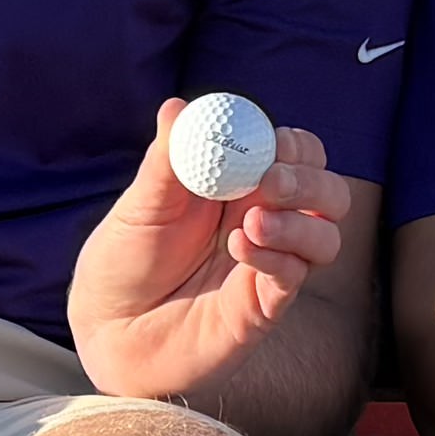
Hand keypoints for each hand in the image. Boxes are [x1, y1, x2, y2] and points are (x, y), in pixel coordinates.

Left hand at [69, 98, 346, 404]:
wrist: (106, 328)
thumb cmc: (123, 260)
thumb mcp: (140, 205)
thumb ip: (165, 159)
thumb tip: (177, 106)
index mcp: (240, 187)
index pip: (296, 155)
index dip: (295, 146)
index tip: (272, 144)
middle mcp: (264, 222)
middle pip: (328, 193)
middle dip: (310, 181)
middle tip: (270, 183)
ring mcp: (268, 265)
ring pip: (326, 237)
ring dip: (300, 224)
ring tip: (250, 225)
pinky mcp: (263, 306)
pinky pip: (294, 276)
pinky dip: (276, 257)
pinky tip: (238, 249)